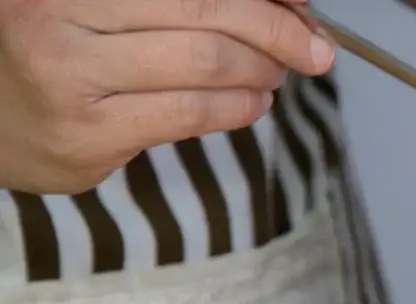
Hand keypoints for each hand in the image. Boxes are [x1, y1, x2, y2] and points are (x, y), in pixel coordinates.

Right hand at [0, 0, 335, 193]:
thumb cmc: (63, 49)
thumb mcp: (105, 7)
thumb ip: (179, 3)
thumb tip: (283, 6)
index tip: (303, 11)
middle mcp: (56, 10)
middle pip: (205, 12)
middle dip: (277, 31)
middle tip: (314, 50)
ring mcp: (67, 73)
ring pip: (204, 63)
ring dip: (261, 70)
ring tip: (276, 75)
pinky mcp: (85, 133)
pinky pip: (188, 114)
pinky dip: (237, 108)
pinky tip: (254, 103)